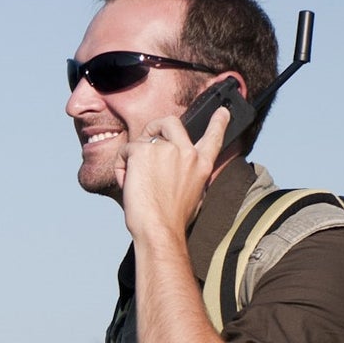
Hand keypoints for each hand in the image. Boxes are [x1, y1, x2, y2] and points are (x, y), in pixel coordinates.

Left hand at [117, 104, 231, 241]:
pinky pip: (126, 150)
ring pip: (143, 140)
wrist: (160, 230)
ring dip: (134, 157)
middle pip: (171, 122)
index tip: (222, 112)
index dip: (218, 123)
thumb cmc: (172, 221)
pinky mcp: (143, 151)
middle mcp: (186, 153)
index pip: (213, 138)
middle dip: (156, 126)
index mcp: (201, 166)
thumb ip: (189, 177)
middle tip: (147, 137)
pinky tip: (128, 183)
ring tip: (135, 181)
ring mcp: (165, 149)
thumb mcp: (194, 197)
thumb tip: (178, 173)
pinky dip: (122, 166)